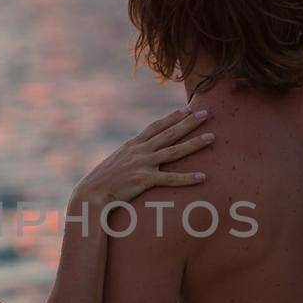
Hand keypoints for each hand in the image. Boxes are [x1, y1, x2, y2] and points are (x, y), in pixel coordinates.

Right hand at [75, 107, 214, 209]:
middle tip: (206, 112)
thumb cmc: (102, 182)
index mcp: (133, 145)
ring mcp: (142, 164)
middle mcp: (140, 151)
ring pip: (174, 151)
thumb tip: (138, 156)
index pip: (156, 126)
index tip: (187, 108)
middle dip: (189, 122)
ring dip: (194, 143)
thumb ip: (129, 157)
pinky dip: (187, 178)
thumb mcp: (116, 163)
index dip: (173, 117)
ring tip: (212, 137)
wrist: (91, 194)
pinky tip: (203, 177)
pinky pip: (170, 179)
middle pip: (169, 133)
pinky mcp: (144, 180)